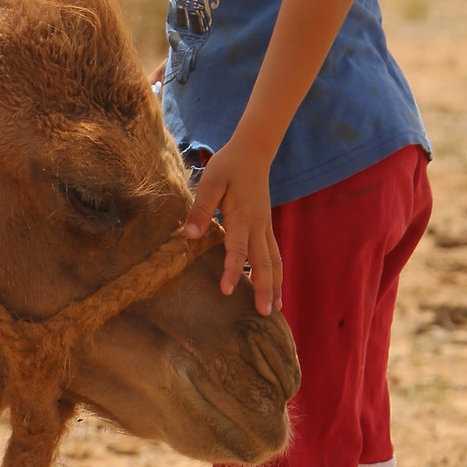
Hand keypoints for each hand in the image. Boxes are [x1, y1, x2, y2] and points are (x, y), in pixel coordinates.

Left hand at [184, 135, 281, 314]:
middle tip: (263, 314)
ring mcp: (265, 227)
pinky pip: (274, 255)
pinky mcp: (266, 227)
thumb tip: (189, 235)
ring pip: (274, 261)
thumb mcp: (210, 181)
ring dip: (274, 285)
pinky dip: (276, 274)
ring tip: (274, 310)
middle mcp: (257, 225)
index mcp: (242, 215)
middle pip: (264, 261)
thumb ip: (201, 208)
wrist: (253, 152)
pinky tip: (275, 290)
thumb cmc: (228, 166)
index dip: (231, 270)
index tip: (226, 291)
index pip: (237, 248)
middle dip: (263, 288)